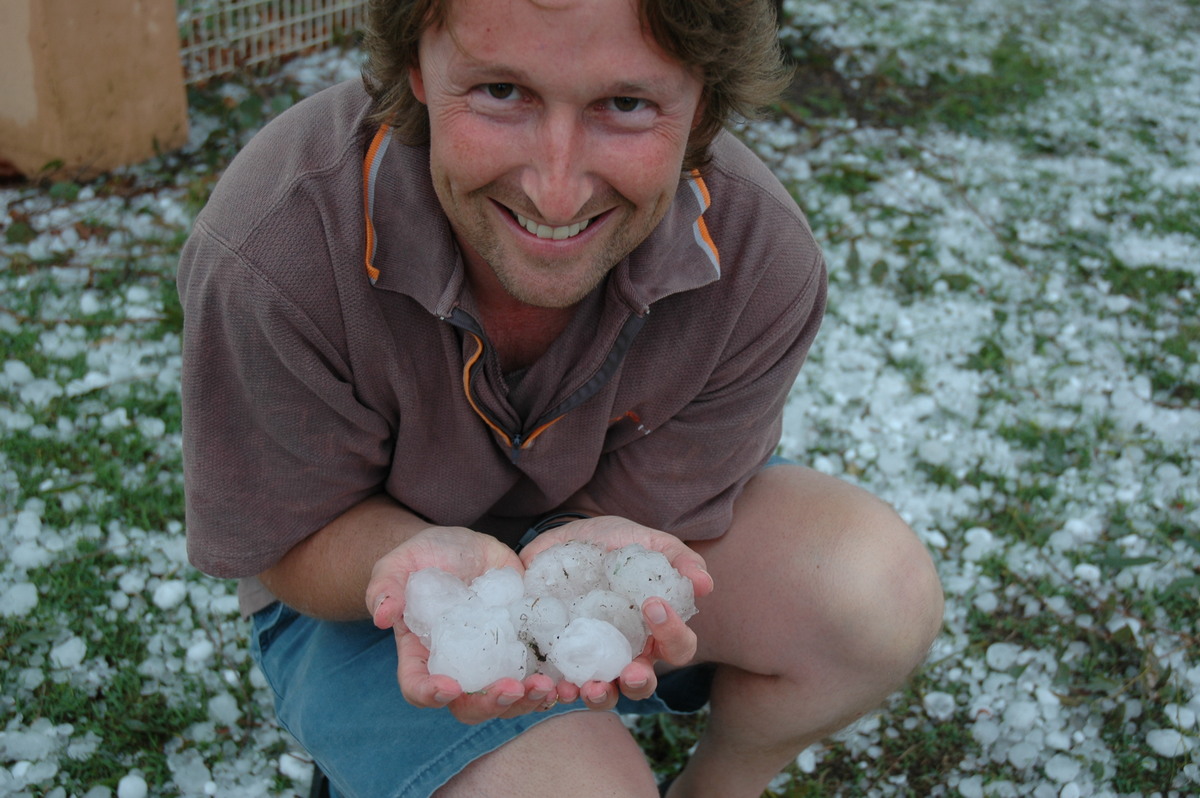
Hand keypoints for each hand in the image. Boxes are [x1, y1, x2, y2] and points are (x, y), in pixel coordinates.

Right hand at [367, 527, 557, 722]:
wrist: (465, 548)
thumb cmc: (424, 557)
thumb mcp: (399, 563)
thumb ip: (385, 586)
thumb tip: (382, 615)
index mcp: (422, 655)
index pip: (418, 688)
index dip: (431, 694)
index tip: (450, 686)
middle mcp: (458, 668)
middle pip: (469, 705)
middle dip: (492, 704)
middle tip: (513, 688)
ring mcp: (492, 662)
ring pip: (508, 700)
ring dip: (528, 701)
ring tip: (548, 688)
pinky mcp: (522, 648)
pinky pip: (538, 677)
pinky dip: (555, 685)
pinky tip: (571, 682)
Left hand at [517, 515, 713, 708]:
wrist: (568, 536)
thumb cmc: (618, 543)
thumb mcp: (650, 543)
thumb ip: (679, 559)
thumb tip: (706, 584)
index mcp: (655, 630)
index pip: (678, 646)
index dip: (673, 634)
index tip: (653, 605)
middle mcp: (628, 652)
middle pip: (642, 682)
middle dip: (638, 682)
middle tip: (630, 672)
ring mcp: (594, 659)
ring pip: (604, 693)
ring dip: (600, 696)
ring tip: (588, 688)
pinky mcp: (561, 658)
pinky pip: (562, 684)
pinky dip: (557, 691)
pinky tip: (552, 685)